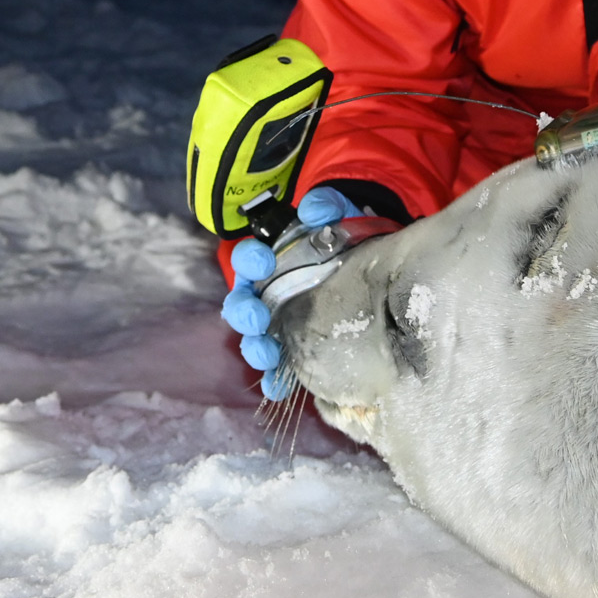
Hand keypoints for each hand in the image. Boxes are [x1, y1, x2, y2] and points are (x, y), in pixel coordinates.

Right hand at [221, 185, 361, 398]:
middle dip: (244, 312)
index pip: (248, 260)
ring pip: (253, 339)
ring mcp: (275, 322)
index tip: (262, 261)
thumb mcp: (333, 215)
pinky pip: (277, 369)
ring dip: (257, 348)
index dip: (250, 261)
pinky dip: (274, 381)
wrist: (357, 258)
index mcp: (266, 260)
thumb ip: (324, 207)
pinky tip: (280, 390)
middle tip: (256, 316)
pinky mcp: (292, 347)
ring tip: (267, 354)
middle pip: (240, 305)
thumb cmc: (335, 236)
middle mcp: (262, 293)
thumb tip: (316, 209)